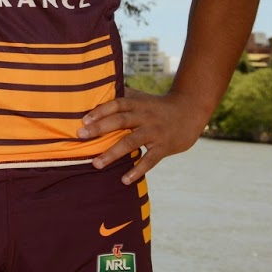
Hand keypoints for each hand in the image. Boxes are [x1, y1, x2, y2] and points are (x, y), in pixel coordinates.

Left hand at [82, 88, 209, 183]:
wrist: (191, 111)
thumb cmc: (158, 106)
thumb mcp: (142, 98)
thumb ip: (123, 95)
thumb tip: (97, 91)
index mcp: (137, 104)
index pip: (116, 105)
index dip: (100, 111)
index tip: (83, 120)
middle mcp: (145, 117)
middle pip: (120, 121)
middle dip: (99, 128)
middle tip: (80, 136)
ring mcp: (155, 132)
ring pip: (131, 142)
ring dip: (112, 153)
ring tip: (96, 164)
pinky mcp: (164, 147)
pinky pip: (150, 160)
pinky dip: (137, 170)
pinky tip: (124, 180)